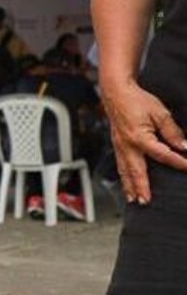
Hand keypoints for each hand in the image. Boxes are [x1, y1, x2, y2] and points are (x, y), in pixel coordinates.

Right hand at [102, 82, 186, 204]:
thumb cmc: (137, 100)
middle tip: (146, 202)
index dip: (178, 162)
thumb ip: (172, 131)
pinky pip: (120, 165)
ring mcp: (119, 146)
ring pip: (125, 171)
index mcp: (140, 137)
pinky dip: (123, 176)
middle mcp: (127, 145)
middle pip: (136, 171)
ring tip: (133, 200)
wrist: (115, 92)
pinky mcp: (116, 144)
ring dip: (129, 186)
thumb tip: (183, 146)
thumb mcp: (160, 113)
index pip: (162, 155)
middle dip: (141, 187)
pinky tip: (126, 183)